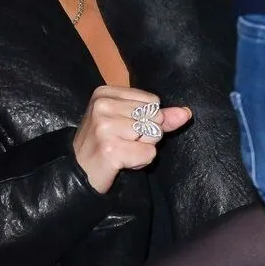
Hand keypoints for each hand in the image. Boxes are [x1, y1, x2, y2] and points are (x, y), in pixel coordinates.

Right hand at [72, 86, 191, 193]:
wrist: (78, 172)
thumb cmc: (104, 145)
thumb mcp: (128, 123)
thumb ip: (158, 116)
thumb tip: (186, 113)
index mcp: (105, 93)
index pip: (152, 101)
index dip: (145, 119)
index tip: (123, 129)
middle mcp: (103, 106)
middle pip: (154, 117)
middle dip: (145, 136)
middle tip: (122, 143)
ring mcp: (105, 127)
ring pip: (153, 136)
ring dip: (142, 150)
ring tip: (121, 152)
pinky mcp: (110, 149)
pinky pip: (148, 153)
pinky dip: (140, 163)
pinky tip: (121, 163)